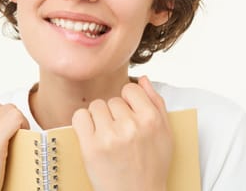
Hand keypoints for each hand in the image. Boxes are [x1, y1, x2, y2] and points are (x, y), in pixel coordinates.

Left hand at [72, 76, 172, 190]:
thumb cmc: (152, 167)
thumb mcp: (166, 133)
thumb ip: (156, 102)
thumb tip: (143, 79)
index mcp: (151, 119)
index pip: (130, 89)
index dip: (128, 101)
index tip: (128, 115)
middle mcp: (131, 125)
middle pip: (112, 100)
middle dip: (114, 114)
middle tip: (119, 133)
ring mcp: (110, 136)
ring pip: (96, 106)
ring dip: (99, 119)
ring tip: (107, 136)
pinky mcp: (91, 147)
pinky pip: (80, 117)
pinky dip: (83, 123)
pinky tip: (92, 135)